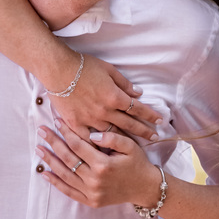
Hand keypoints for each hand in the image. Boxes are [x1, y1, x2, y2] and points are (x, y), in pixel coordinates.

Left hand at [36, 121, 163, 208]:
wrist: (145, 188)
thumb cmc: (138, 163)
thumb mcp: (130, 146)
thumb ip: (112, 138)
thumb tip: (92, 134)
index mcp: (104, 164)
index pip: (78, 145)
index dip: (66, 131)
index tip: (56, 120)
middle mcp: (95, 180)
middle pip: (68, 158)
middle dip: (53, 142)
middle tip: (41, 130)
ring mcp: (91, 193)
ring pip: (65, 175)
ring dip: (49, 161)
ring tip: (38, 149)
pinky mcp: (90, 201)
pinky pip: (69, 191)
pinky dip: (55, 183)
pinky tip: (44, 173)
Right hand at [44, 53, 161, 140]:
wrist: (58, 69)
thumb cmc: (83, 66)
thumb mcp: (108, 70)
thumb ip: (124, 84)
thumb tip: (138, 93)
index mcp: (115, 97)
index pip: (138, 109)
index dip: (150, 115)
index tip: (160, 122)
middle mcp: (105, 111)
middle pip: (129, 124)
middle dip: (143, 131)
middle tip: (154, 137)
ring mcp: (90, 119)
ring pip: (111, 134)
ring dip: (124, 140)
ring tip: (134, 146)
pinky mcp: (76, 124)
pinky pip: (89, 139)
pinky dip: (98, 145)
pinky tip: (105, 152)